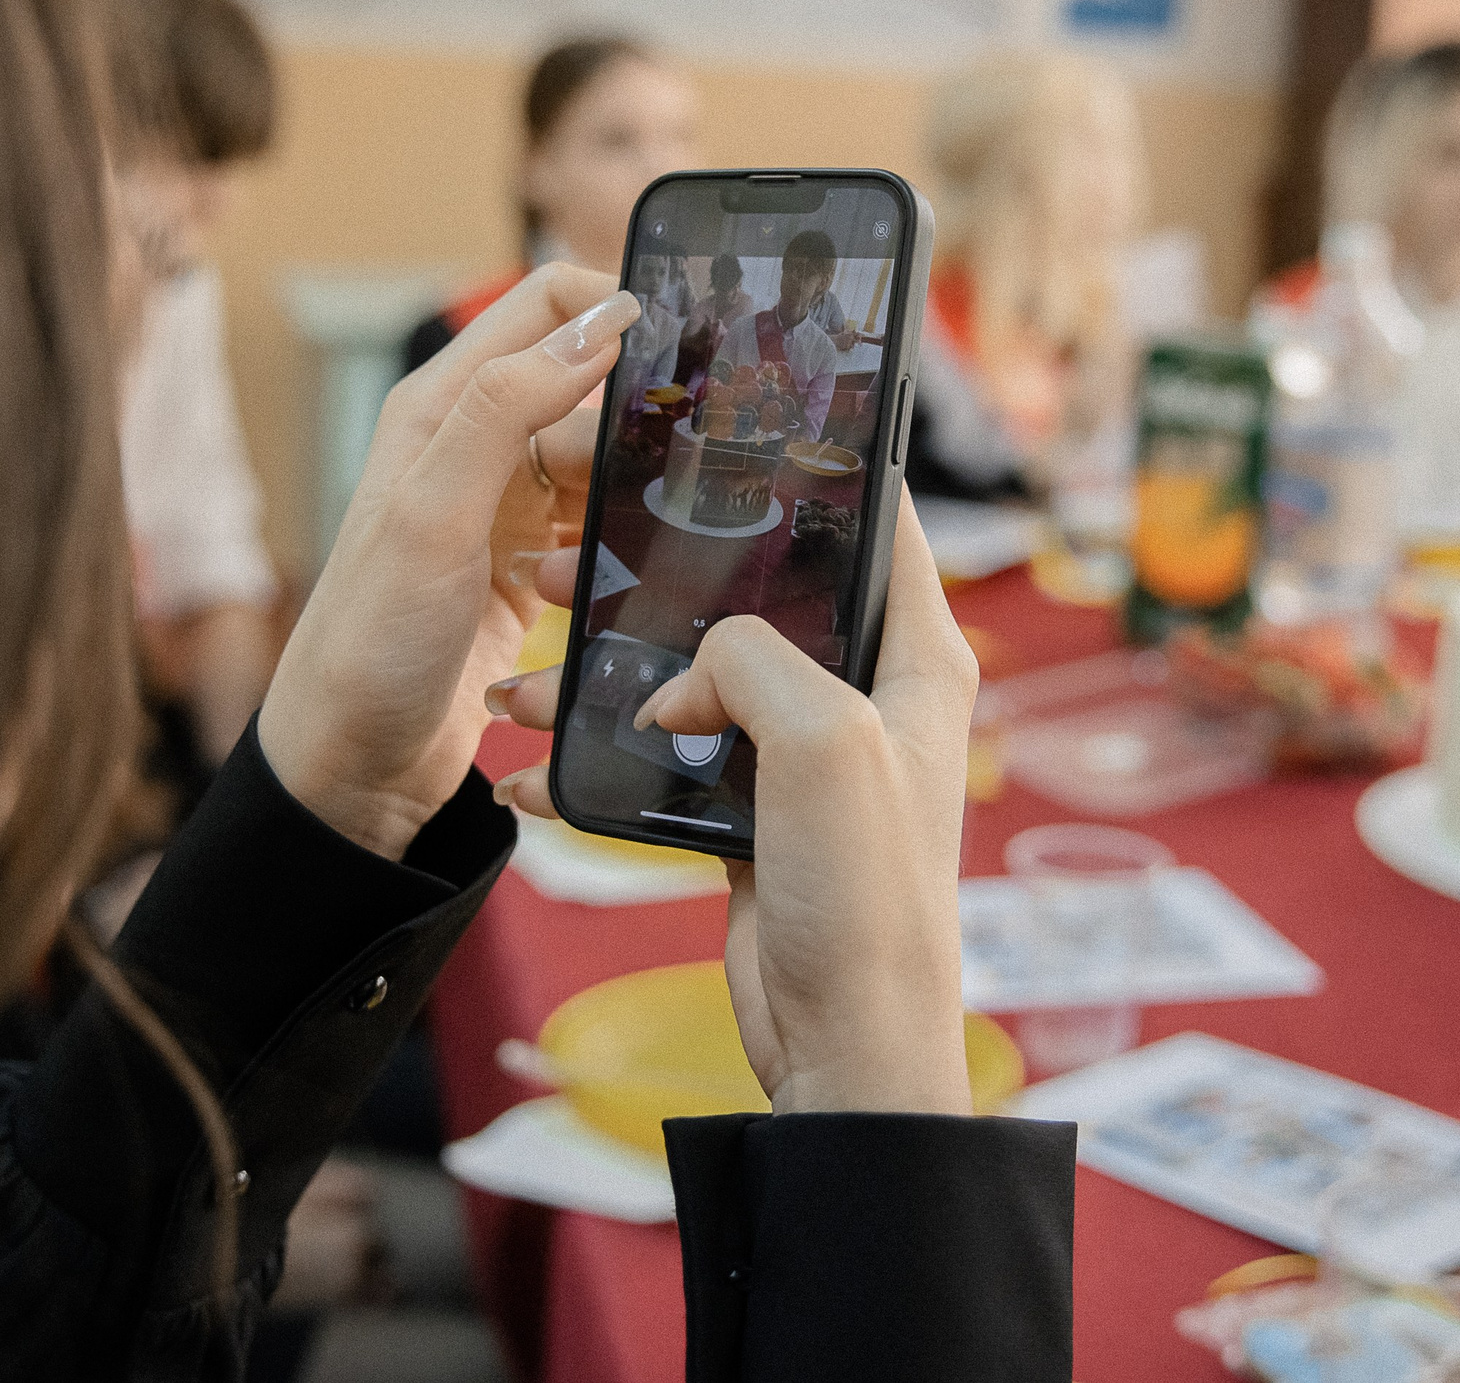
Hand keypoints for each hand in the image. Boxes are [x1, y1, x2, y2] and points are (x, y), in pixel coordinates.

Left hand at [257, 264, 634, 860]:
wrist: (351, 764)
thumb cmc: (370, 642)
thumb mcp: (432, 514)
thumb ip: (504, 409)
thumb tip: (595, 326)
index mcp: (442, 404)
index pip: (549, 301)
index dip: (617, 306)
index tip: (682, 349)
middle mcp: (474, 444)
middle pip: (593, 384)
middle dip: (634, 423)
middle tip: (654, 485)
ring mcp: (505, 508)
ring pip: (605, 461)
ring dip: (625, 498)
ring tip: (605, 557)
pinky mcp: (530, 566)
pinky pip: (602, 526)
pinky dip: (617, 548)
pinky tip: (608, 586)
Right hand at [494, 491, 978, 1114]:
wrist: (845, 1042)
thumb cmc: (869, 895)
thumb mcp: (824, 740)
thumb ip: (752, 661)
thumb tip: (687, 676)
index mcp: (918, 657)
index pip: (884, 524)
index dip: (831, 465)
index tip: (756, 417)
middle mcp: (868, 694)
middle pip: (772, 593)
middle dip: (683, 567)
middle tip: (596, 537)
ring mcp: (807, 754)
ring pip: (707, 673)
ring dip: (626, 665)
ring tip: (541, 656)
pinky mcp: (753, 810)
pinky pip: (674, 756)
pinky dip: (611, 753)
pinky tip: (545, 755)